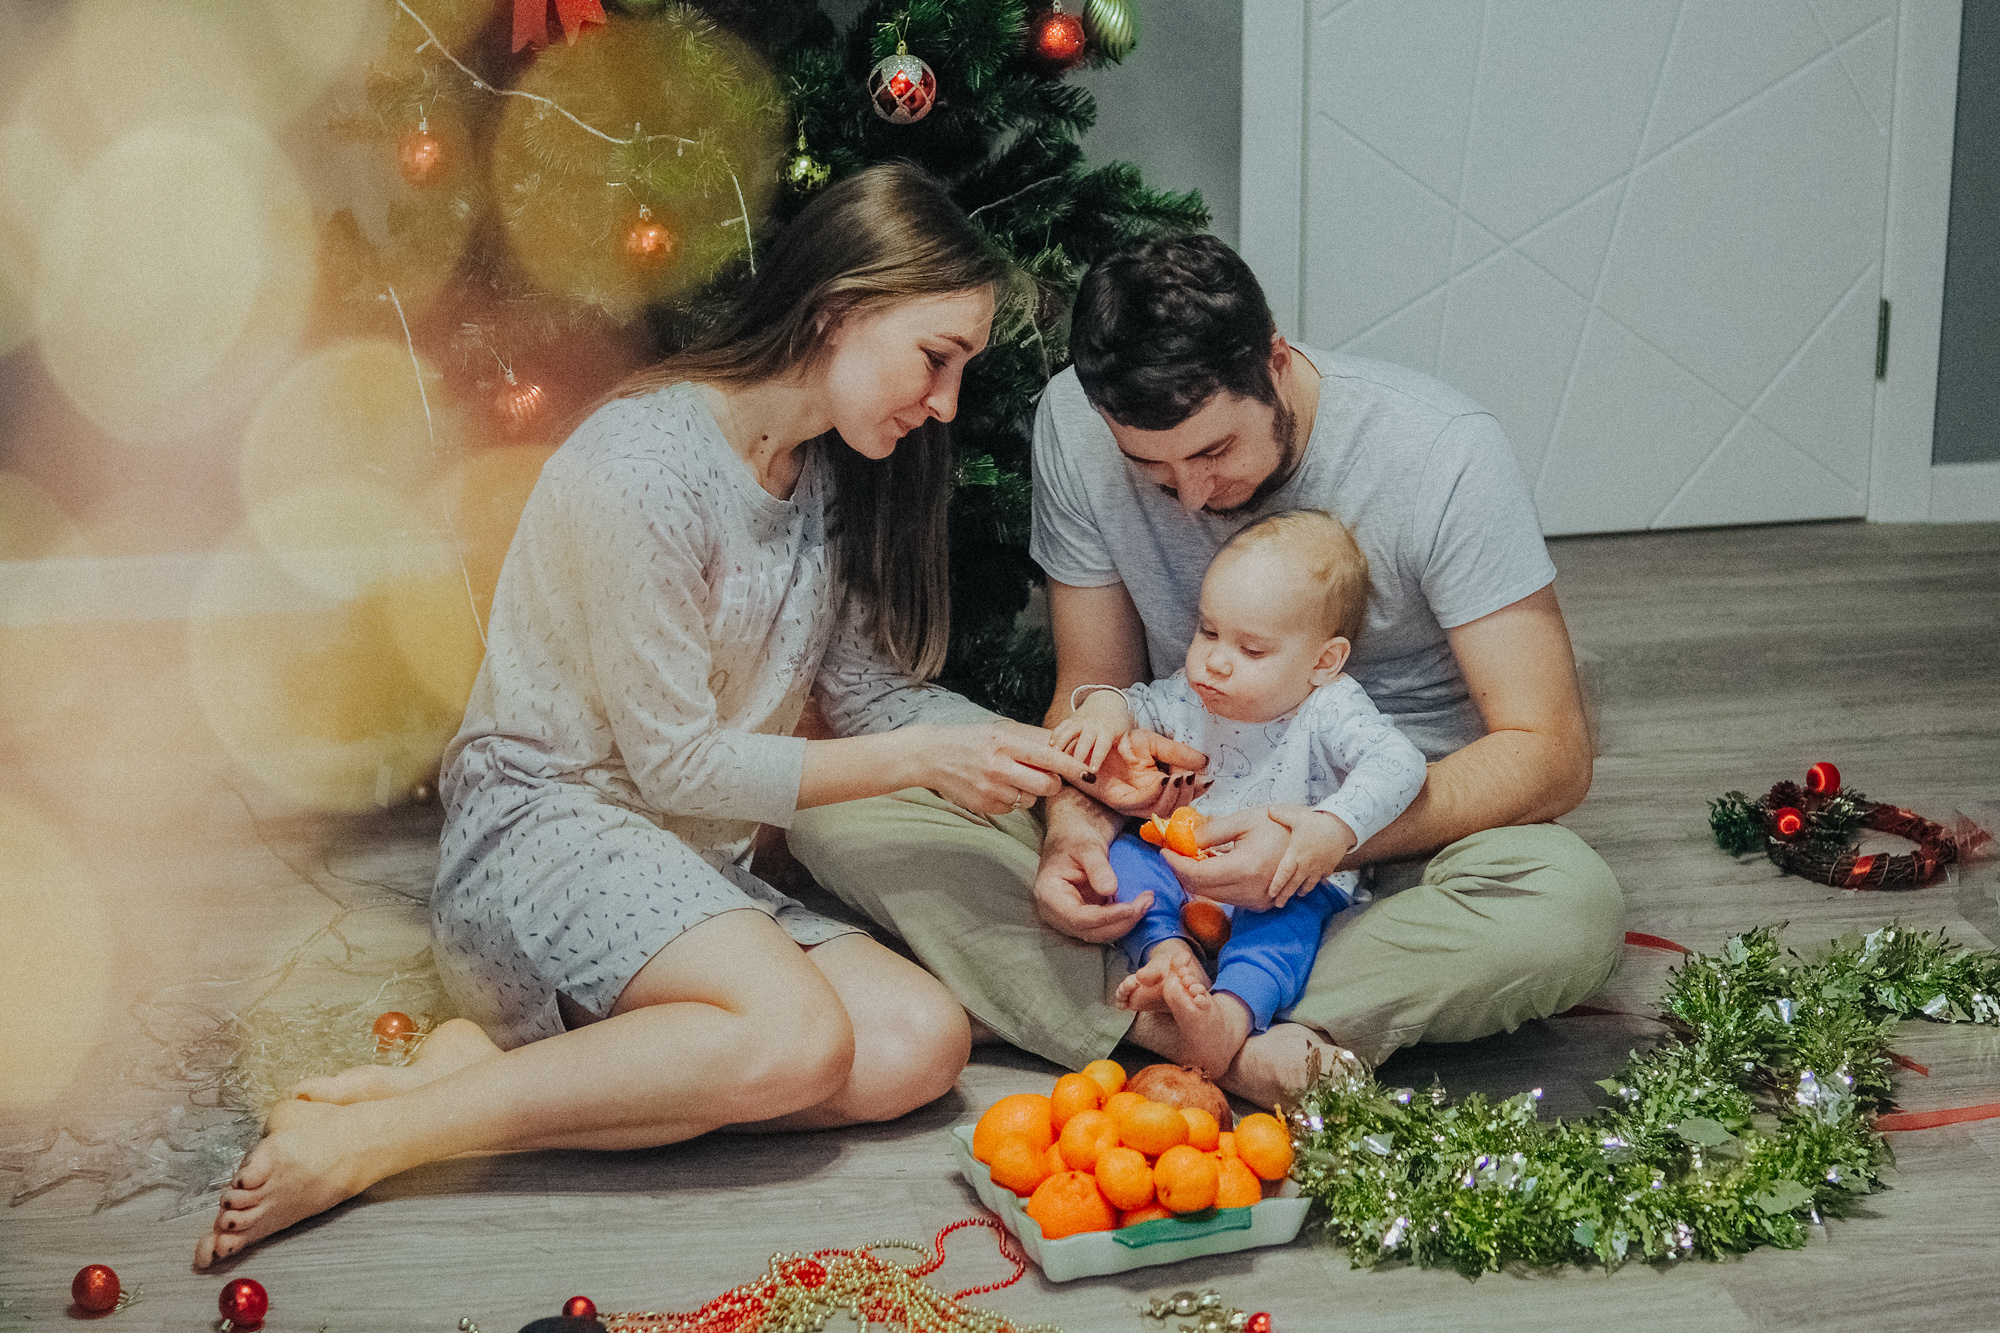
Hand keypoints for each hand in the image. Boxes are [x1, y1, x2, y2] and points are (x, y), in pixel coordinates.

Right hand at [919, 719, 1092, 815]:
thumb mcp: (1001, 729)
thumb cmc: (972, 739)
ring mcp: (991, 789)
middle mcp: (999, 766)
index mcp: (1005, 741)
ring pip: (1031, 798)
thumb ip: (1032, 738)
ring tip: (1010, 777)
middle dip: (1052, 783)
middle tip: (1043, 775)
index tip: (1090, 774)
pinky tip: (996, 786)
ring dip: (1029, 791)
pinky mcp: (985, 806)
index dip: (1073, 767)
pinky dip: (1012, 799)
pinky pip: (1014, 807)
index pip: (1049, 757)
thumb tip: (1065, 745)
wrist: (931, 756)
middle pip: (1047, 785)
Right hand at [1032, 814, 1150, 942]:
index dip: (1105, 917)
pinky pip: (1107, 926)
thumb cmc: (1076, 836)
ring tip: (1147, 901)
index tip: (1131, 908)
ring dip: (1126, 923)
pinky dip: (1125, 920)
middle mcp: (1057, 913)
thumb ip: (1097, 867)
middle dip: (1121, 922)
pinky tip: (1141, 904)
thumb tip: (1110, 890)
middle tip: (1146, 901)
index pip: (1077, 918)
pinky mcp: (1088, 918)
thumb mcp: (1087, 846)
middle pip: (1090, 931)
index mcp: (1049, 896)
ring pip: (1101, 933)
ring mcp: (1072, 918)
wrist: (1075, 835)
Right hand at [1049, 693, 1130, 773]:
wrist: (1106, 701)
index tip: (1092, 770)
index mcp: (1106, 730)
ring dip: (1061, 743)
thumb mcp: (1124, 733)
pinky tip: (1050, 746)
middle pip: (1083, 740)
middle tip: (1071, 768)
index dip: (1097, 758)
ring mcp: (1080, 721)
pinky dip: (1055, 735)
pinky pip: (1061, 726)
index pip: (1102, 746)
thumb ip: (1127, 748)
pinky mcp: (1070, 719)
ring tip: (1055, 756)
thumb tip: (1135, 761)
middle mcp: (1092, 725)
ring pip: (1068, 731)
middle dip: (1078, 754)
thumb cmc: (1117, 722)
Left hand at [1089, 728, 1210, 816]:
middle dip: (1187, 794)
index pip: (1183, 796)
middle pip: (1174, 807)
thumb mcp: (1154, 743)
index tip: (1207, 780)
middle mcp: (1147, 798)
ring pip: (1161, 809)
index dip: (1196, 791)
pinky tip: (1165, 780)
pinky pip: (1141, 803)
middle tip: (1193, 777)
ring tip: (1182, 777)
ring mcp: (1132, 802)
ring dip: (1175, 795)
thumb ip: (1177, 753)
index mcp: (1158, 787)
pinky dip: (1156, 793)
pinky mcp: (1118, 801)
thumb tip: (1204, 763)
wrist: (1093, 738)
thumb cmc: (1122, 741)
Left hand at [1158, 806, 1290, 908]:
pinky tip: (1210, 866)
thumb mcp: (1244, 820)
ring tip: (1189, 857)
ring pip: (1212, 896)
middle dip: (1182, 872)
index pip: (1197, 874)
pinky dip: (1213, 884)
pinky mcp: (1260, 904)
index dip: (1176, 864)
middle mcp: (1250, 890)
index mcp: (1245, 868)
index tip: (1164, 851)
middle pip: (1201, 889)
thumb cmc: (1279, 826)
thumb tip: (1186, 842)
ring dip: (1196, 879)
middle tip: (1172, 854)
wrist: (1313, 842)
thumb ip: (1212, 833)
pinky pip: (1227, 897)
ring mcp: (1257, 900)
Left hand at [1264, 805, 1356, 905]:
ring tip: (1296, 896)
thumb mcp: (1297, 816)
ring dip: (1301, 891)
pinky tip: (1312, 883)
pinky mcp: (1329, 867)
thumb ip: (1280, 814)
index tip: (1270, 894)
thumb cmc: (1318, 822)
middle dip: (1285, 895)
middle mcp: (1306, 865)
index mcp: (1295, 855)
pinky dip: (1315, 882)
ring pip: (1308, 884)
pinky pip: (1321, 878)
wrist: (1343, 826)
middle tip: (1278, 905)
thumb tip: (1268, 809)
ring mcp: (1318, 868)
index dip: (1276, 886)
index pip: (1283, 874)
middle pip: (1293, 884)